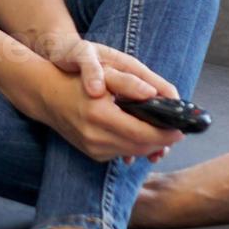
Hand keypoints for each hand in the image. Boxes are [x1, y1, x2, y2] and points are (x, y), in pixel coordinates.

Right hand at [28, 35, 182, 164]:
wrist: (47, 95)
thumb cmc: (78, 79)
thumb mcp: (103, 73)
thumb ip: (130, 84)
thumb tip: (155, 94)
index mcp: (100, 115)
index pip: (142, 134)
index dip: (165, 134)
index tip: (181, 130)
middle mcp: (94, 136)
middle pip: (139, 147)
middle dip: (162, 142)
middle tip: (177, 132)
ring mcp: (91, 147)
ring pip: (131, 153)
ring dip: (150, 147)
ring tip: (165, 135)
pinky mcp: (91, 153)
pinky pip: (119, 154)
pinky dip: (134, 147)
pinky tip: (143, 137)